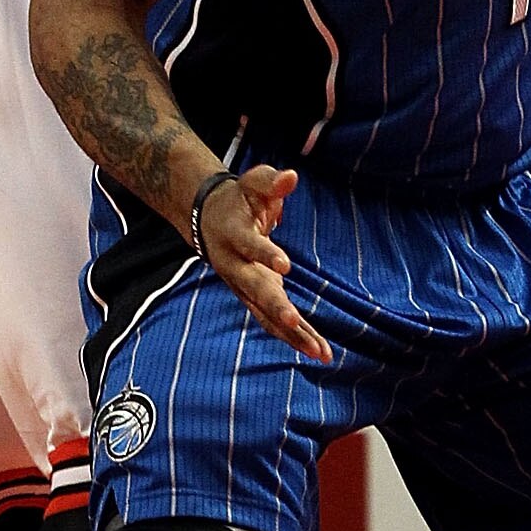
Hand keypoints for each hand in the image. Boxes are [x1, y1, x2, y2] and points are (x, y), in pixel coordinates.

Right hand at [195, 164, 332, 362]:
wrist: (209, 222)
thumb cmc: (238, 201)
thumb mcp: (251, 184)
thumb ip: (270, 181)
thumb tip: (291, 177)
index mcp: (235, 237)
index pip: (250, 247)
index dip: (266, 255)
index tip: (285, 266)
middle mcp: (236, 268)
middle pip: (254, 289)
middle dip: (275, 306)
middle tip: (294, 320)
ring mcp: (244, 288)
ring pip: (265, 316)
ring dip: (291, 335)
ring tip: (320, 353)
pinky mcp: (257, 300)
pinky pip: (275, 323)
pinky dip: (296, 338)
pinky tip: (321, 353)